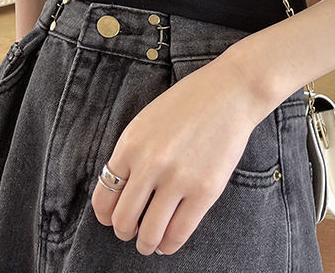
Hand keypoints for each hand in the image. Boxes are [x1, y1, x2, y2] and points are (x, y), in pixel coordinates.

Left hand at [90, 54, 265, 256]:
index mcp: (130, 144)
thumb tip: (122, 192)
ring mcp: (178, 179)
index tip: (113, 218)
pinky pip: (178, 233)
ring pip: (149, 234)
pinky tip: (169, 241)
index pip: (103, 197)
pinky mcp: (204, 190)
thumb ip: (132, 153)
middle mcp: (150, 164)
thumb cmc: (189, 102)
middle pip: (124, 219)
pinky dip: (170, 244)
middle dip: (126, 231)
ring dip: (147, 243)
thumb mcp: (147, 120)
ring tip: (151, 241)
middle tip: (133, 231)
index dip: (106, 215)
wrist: (230, 91)